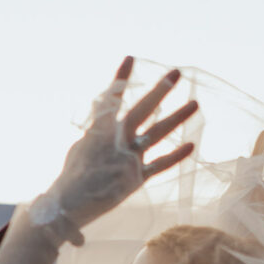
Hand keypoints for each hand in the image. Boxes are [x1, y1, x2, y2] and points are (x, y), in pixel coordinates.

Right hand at [38, 57, 198, 240]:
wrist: (67, 206)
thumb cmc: (72, 178)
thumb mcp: (80, 148)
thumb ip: (96, 130)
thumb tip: (102, 112)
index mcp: (98, 131)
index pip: (111, 98)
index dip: (120, 77)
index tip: (130, 57)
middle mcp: (115, 140)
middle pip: (142, 110)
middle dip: (160, 90)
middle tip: (176, 73)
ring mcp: (127, 158)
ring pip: (157, 133)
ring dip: (178, 117)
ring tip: (195, 103)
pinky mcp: (135, 178)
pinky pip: (160, 165)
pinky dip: (176, 155)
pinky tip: (192, 144)